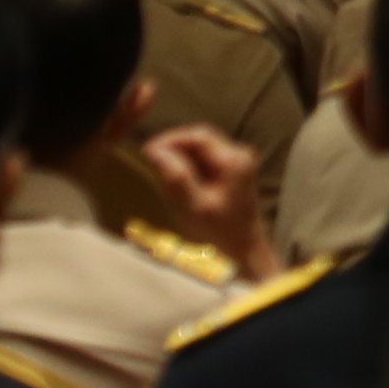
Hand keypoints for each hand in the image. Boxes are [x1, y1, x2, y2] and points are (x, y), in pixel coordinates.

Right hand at [137, 124, 272, 275]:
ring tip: (160, 172)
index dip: (170, 139)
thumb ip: (176, 177)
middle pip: (199, 139)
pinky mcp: (230, 172)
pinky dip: (186, 166)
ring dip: (178, 157)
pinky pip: (203, 160)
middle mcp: (239, 156)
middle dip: (173, 147)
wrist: (242, 252)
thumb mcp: (193, 207)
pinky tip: (175, 181)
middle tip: (149, 161)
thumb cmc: (219, 234)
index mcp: (234, 161)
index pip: (198, 135)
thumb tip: (156, 151)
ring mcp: (236, 163)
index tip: (146, 151)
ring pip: (199, 149)